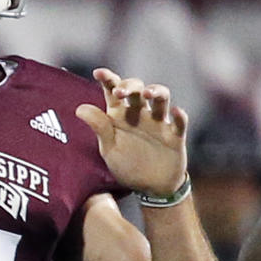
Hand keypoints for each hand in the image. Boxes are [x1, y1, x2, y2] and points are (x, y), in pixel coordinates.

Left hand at [75, 67, 187, 195]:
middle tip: (121, 92)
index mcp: (120, 114)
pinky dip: (180, 116)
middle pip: (138, 89)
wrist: (149, 187)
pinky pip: (179, 123)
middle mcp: (140, 113)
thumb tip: (80, 108)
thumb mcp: (109, 148)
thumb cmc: (127, 164)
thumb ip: (99, 127)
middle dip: (131, 85)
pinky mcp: (175, 136)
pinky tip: (176, 112)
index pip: (113, 91)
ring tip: (147, 94)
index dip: (108, 79)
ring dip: (156, 91)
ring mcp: (158, 123)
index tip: (99, 73)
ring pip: (161, 99)